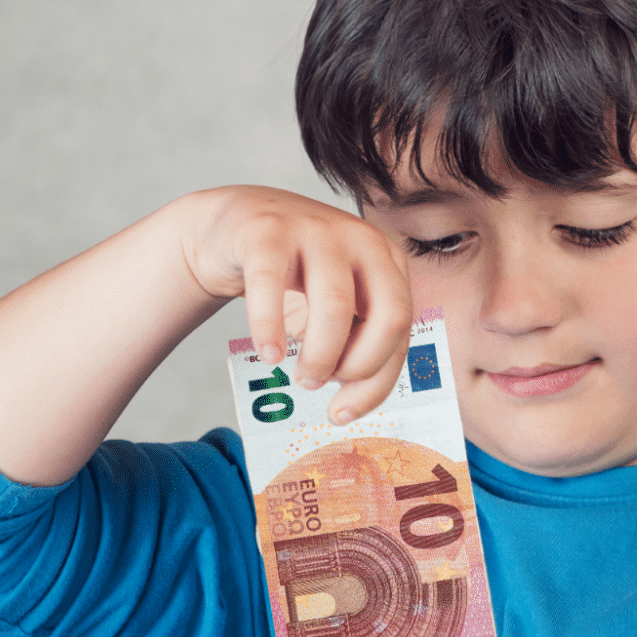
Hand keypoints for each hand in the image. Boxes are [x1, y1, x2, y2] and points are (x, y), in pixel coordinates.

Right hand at [181, 185, 413, 423]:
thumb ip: (355, 342)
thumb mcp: (336, 306)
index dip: (377, 381)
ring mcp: (317, 230)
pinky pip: (272, 287)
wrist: (234, 224)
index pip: (402, 331)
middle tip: (322, 385)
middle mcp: (363, 240)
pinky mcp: (267, 232)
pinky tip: (269, 354)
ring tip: (298, 374)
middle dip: (359, 366)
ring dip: (319, 355)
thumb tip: (354, 401)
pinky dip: (270, 329)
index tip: (345, 412)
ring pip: (335, 306)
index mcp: (389, 260)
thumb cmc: (292, 275)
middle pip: (389, 316)